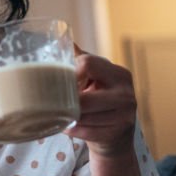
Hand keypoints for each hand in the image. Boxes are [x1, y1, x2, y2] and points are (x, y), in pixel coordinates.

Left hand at [65, 44, 136, 158]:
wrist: (116, 136)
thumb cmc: (100, 102)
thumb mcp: (95, 79)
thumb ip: (81, 62)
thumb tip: (64, 38)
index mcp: (119, 74)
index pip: (88, 64)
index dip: (68, 74)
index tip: (57, 83)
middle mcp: (126, 92)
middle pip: (84, 97)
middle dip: (64, 102)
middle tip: (49, 104)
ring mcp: (125, 114)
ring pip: (83, 116)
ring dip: (65, 118)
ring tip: (56, 116)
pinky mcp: (118, 133)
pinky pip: (86, 132)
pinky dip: (72, 130)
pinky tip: (66, 127)